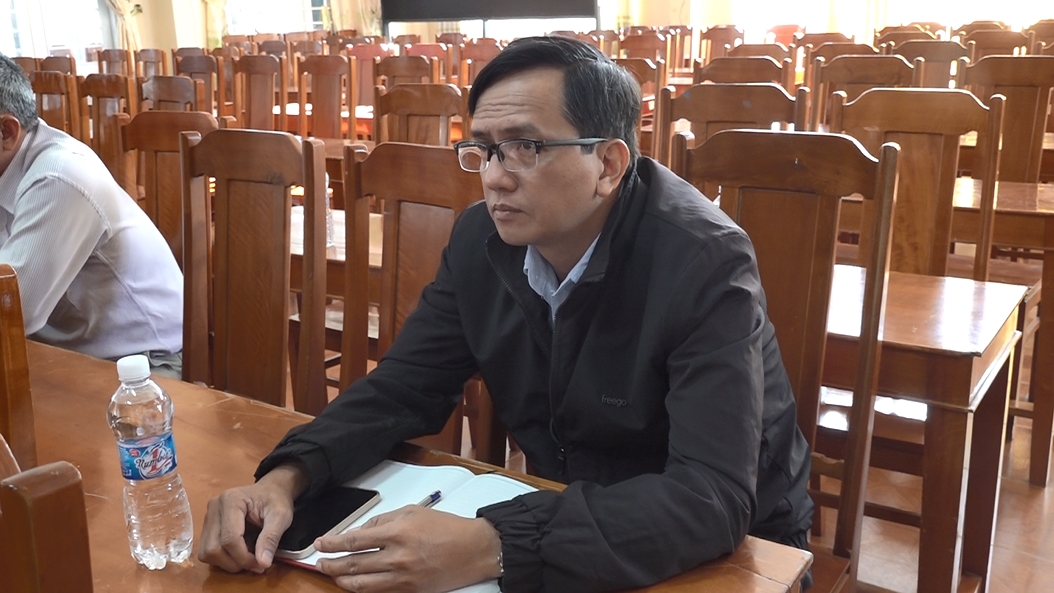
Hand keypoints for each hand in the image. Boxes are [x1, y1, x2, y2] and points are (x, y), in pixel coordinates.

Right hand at [197, 464, 306, 572]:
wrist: (270, 491)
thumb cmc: (276, 500)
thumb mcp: (281, 516)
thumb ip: (271, 538)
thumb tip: (263, 563)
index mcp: (231, 500)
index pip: (230, 539)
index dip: (244, 558)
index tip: (261, 565)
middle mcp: (214, 507)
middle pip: (214, 549)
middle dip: (235, 562)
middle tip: (256, 564)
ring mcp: (208, 517)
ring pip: (207, 553)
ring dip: (228, 563)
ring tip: (248, 558)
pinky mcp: (207, 527)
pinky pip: (207, 551)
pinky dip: (223, 558)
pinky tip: (239, 552)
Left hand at [315, 506, 501, 592]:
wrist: (473, 550)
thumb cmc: (447, 528)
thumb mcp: (413, 512)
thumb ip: (384, 519)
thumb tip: (362, 530)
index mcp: (397, 532)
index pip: (354, 540)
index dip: (332, 543)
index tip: (320, 543)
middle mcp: (397, 557)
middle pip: (352, 564)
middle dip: (330, 563)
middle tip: (318, 561)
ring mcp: (403, 577)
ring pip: (361, 584)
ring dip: (341, 579)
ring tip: (332, 574)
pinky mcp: (409, 590)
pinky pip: (378, 592)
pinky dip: (362, 588)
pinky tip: (354, 582)